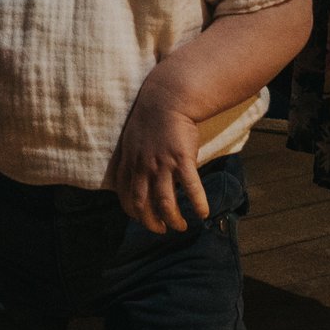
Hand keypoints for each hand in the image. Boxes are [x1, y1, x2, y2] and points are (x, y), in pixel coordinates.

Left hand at [110, 88, 209, 234]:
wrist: (167, 99)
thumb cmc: (150, 119)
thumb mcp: (131, 141)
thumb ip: (132, 161)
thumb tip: (136, 178)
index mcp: (128, 162)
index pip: (126, 195)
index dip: (133, 212)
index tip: (142, 219)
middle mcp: (142, 166)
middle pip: (142, 204)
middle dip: (150, 222)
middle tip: (161, 230)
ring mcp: (162, 164)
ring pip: (165, 202)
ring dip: (173, 219)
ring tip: (181, 227)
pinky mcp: (182, 159)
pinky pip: (191, 187)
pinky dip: (197, 203)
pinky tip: (203, 214)